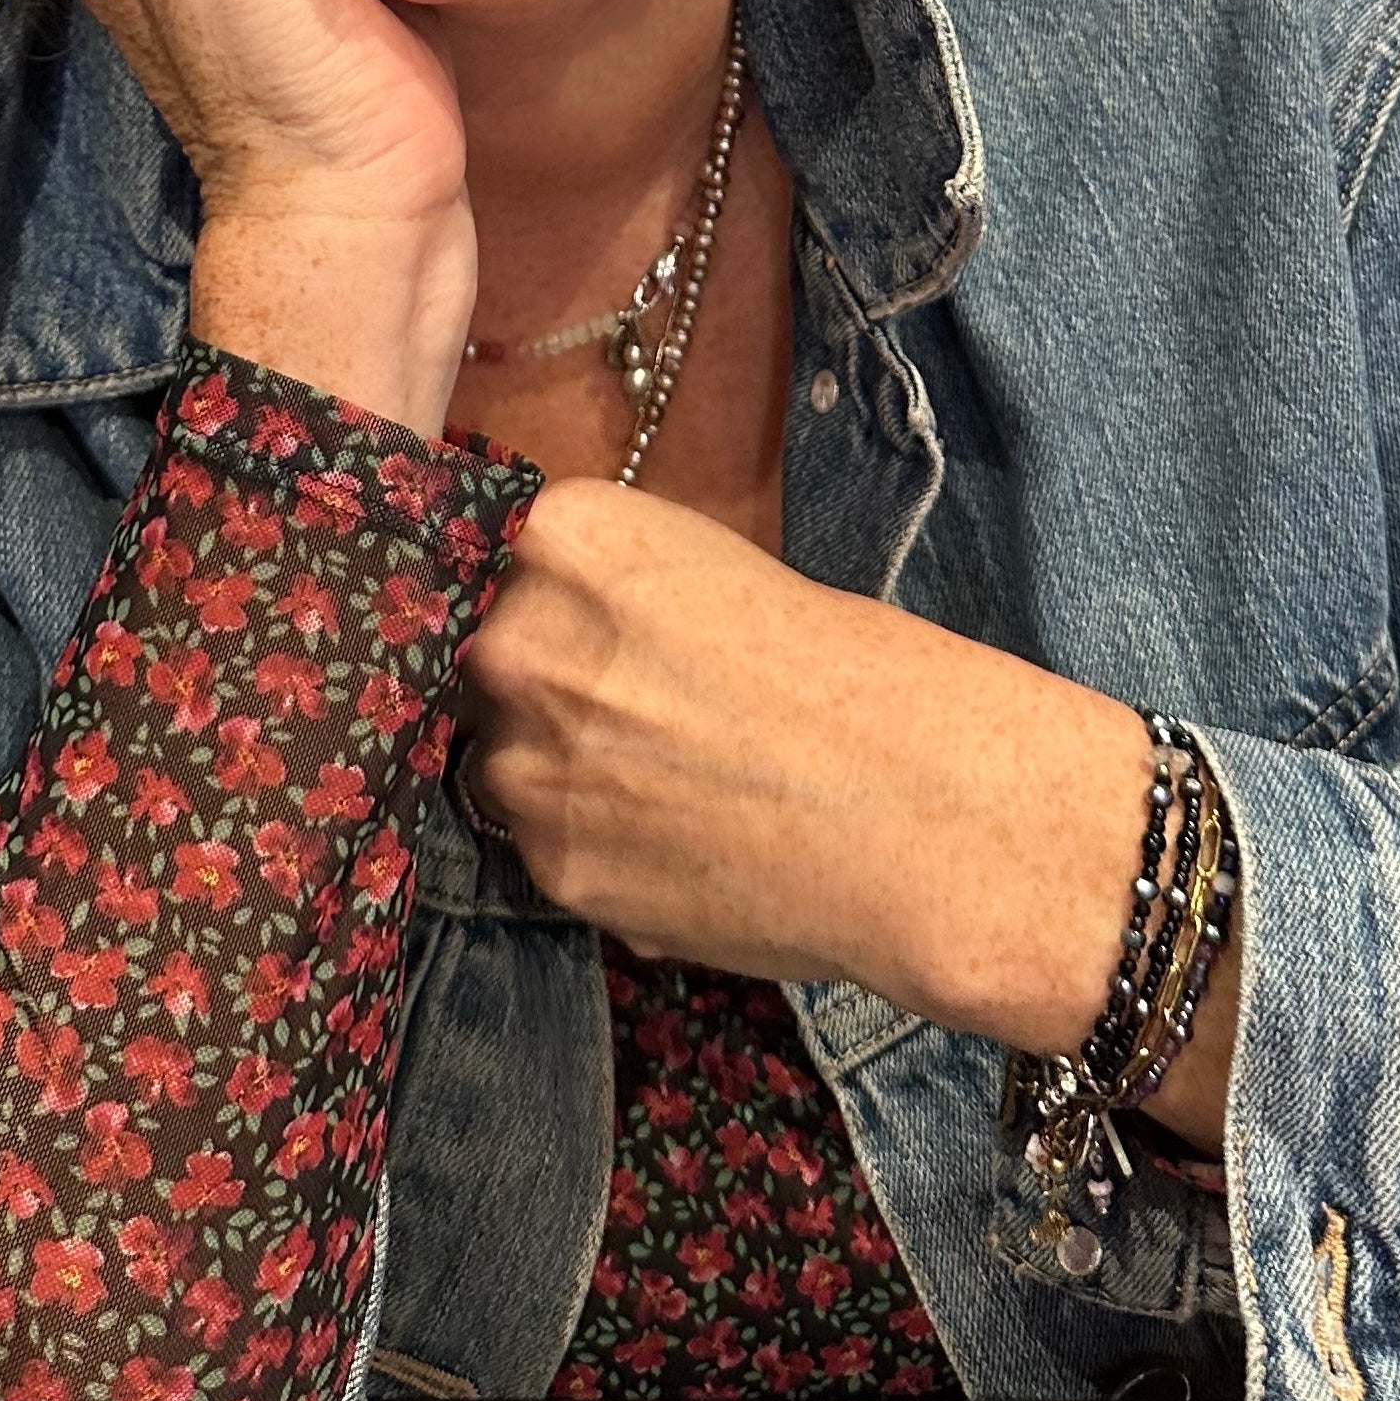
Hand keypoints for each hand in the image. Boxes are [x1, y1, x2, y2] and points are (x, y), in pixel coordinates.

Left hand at [461, 479, 1238, 1145]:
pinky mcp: (549, 865)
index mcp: (568, 536)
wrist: (919, 807)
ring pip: (501, 758)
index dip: (535, 594)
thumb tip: (564, 626)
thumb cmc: (857, 668)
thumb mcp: (724, 573)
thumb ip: (619, 591)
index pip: (494, 554)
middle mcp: (518, 637)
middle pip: (480, 657)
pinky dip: (594, 844)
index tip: (574, 622)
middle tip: (628, 709)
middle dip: (538, 683)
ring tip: (661, 784)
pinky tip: (678, 841)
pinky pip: (545, 845)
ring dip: (555, 770)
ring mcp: (523, 759)